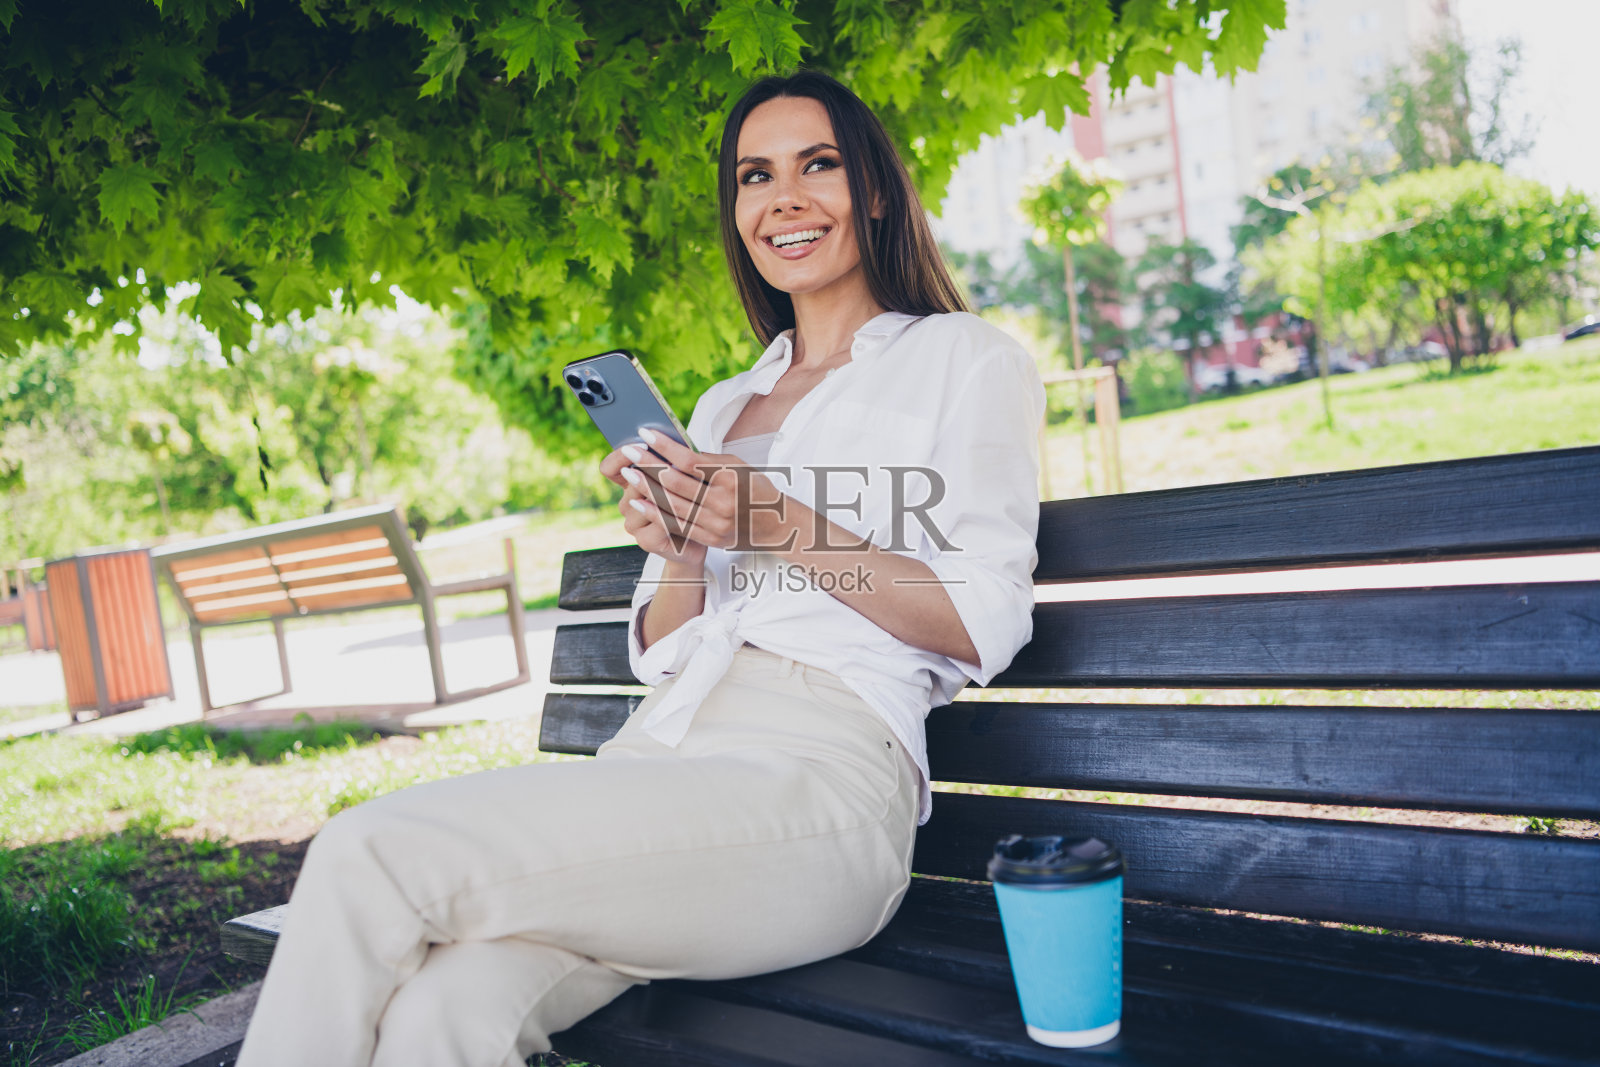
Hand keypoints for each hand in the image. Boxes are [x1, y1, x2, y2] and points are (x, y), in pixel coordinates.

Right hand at [602, 442, 705, 564]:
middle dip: (655, 472)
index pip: (610, 468)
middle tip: (678, 464)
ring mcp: (633, 524)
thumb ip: (670, 463)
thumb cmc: (692, 504)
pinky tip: (688, 508)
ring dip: (668, 492)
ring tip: (690, 486)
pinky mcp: (645, 541)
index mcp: (629, 485)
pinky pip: (658, 522)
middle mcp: (627, 504)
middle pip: (632, 482)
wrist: (699, 540)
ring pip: (646, 501)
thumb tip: (669, 443)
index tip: (642, 445)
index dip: (620, 457)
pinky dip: (674, 513)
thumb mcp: (681, 477)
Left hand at [609, 429, 791, 554]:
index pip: (690, 460)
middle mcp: (723, 501)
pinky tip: (639, 501)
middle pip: (677, 482)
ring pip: (673, 504)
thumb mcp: (738, 466)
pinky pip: (677, 525)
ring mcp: (716, 522)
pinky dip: (655, 512)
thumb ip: (707, 460)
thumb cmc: (754, 488)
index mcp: (730, 477)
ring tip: (628, 474)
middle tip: (628, 451)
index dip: (665, 447)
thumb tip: (674, 450)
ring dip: (646, 488)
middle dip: (648, 465)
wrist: (777, 525)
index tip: (645, 434)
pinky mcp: (710, 538)